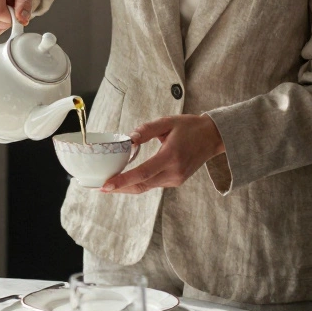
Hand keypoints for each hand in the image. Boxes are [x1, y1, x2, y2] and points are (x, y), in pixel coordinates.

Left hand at [101, 114, 225, 193]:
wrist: (212, 137)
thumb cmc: (189, 127)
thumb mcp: (168, 122)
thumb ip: (146, 130)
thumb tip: (128, 139)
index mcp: (171, 156)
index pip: (142, 173)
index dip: (122, 181)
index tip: (106, 185)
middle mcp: (173, 172)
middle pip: (141, 185)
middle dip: (119, 188)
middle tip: (99, 188)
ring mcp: (176, 179)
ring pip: (146, 187)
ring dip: (127, 186)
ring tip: (109, 184)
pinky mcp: (176, 181)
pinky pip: (153, 184)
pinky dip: (138, 183)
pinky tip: (127, 179)